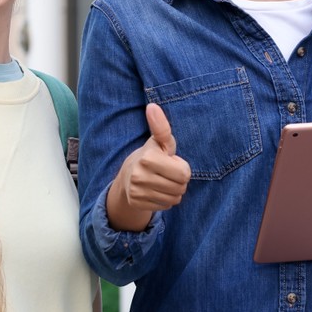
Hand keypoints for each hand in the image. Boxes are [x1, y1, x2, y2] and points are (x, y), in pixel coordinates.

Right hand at [105, 103, 191, 231]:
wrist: (127, 177)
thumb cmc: (151, 155)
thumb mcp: (158, 141)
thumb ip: (161, 126)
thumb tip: (152, 106)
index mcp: (148, 158)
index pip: (184, 173)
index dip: (182, 168)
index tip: (171, 162)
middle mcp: (139, 176)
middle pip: (181, 187)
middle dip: (179, 181)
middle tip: (166, 173)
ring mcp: (137, 191)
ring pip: (174, 198)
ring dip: (173, 191)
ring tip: (162, 181)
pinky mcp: (136, 203)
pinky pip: (165, 206)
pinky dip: (165, 200)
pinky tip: (156, 191)